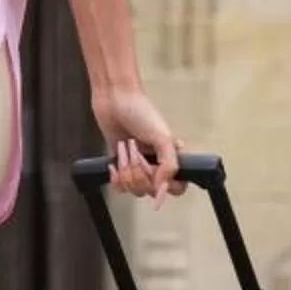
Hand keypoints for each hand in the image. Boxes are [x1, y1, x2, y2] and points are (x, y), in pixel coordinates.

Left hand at [94, 83, 182, 202]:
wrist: (114, 99)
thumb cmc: (140, 111)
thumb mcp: (162, 137)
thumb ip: (169, 165)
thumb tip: (163, 189)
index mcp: (170, 158)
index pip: (176, 187)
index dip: (164, 185)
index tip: (154, 171)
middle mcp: (155, 164)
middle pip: (151, 190)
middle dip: (140, 174)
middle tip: (137, 153)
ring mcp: (137, 166)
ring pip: (135, 189)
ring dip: (126, 171)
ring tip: (126, 149)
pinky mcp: (119, 164)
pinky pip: (120, 187)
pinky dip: (115, 178)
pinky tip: (114, 163)